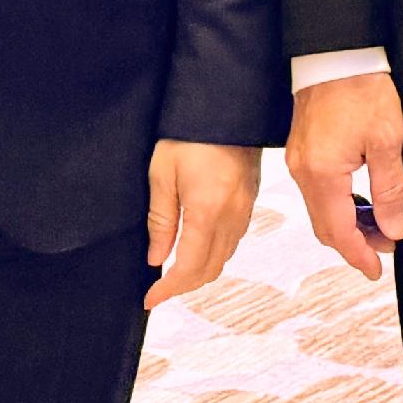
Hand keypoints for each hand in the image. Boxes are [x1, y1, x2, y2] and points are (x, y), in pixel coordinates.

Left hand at [143, 140, 260, 309]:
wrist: (226, 103)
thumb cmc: (188, 133)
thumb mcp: (162, 174)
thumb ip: (161, 220)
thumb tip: (156, 258)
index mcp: (206, 210)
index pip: (188, 268)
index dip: (168, 289)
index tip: (150, 298)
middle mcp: (231, 215)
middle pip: (210, 270)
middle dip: (183, 285)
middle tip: (159, 288)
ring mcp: (246, 208)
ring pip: (224, 257)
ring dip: (200, 270)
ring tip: (174, 269)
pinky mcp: (251, 199)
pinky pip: (234, 239)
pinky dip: (215, 253)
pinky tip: (198, 245)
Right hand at [287, 72, 402, 280]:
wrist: (337, 50)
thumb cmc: (362, 88)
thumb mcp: (386, 140)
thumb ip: (390, 189)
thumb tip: (394, 228)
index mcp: (322, 174)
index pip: (339, 231)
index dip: (359, 255)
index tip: (377, 271)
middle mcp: (302, 172)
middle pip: (325, 226)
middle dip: (354, 243)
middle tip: (386, 247)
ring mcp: (298, 161)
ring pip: (320, 210)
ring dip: (347, 224)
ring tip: (380, 224)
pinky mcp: (301, 149)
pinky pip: (317, 191)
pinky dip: (337, 205)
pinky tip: (360, 200)